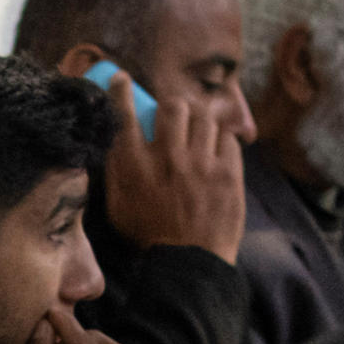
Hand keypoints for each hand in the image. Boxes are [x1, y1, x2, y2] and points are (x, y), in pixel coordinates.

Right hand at [84, 56, 247, 264]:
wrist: (188, 264)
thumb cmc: (149, 236)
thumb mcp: (118, 205)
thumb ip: (115, 169)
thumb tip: (115, 137)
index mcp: (135, 166)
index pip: (125, 114)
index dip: (122, 91)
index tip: (122, 79)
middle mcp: (168, 158)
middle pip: (172, 106)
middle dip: (172, 107)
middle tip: (174, 117)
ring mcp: (202, 164)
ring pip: (204, 117)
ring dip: (199, 122)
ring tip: (197, 136)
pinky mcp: (228, 173)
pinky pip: (228, 138)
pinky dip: (221, 142)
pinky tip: (214, 154)